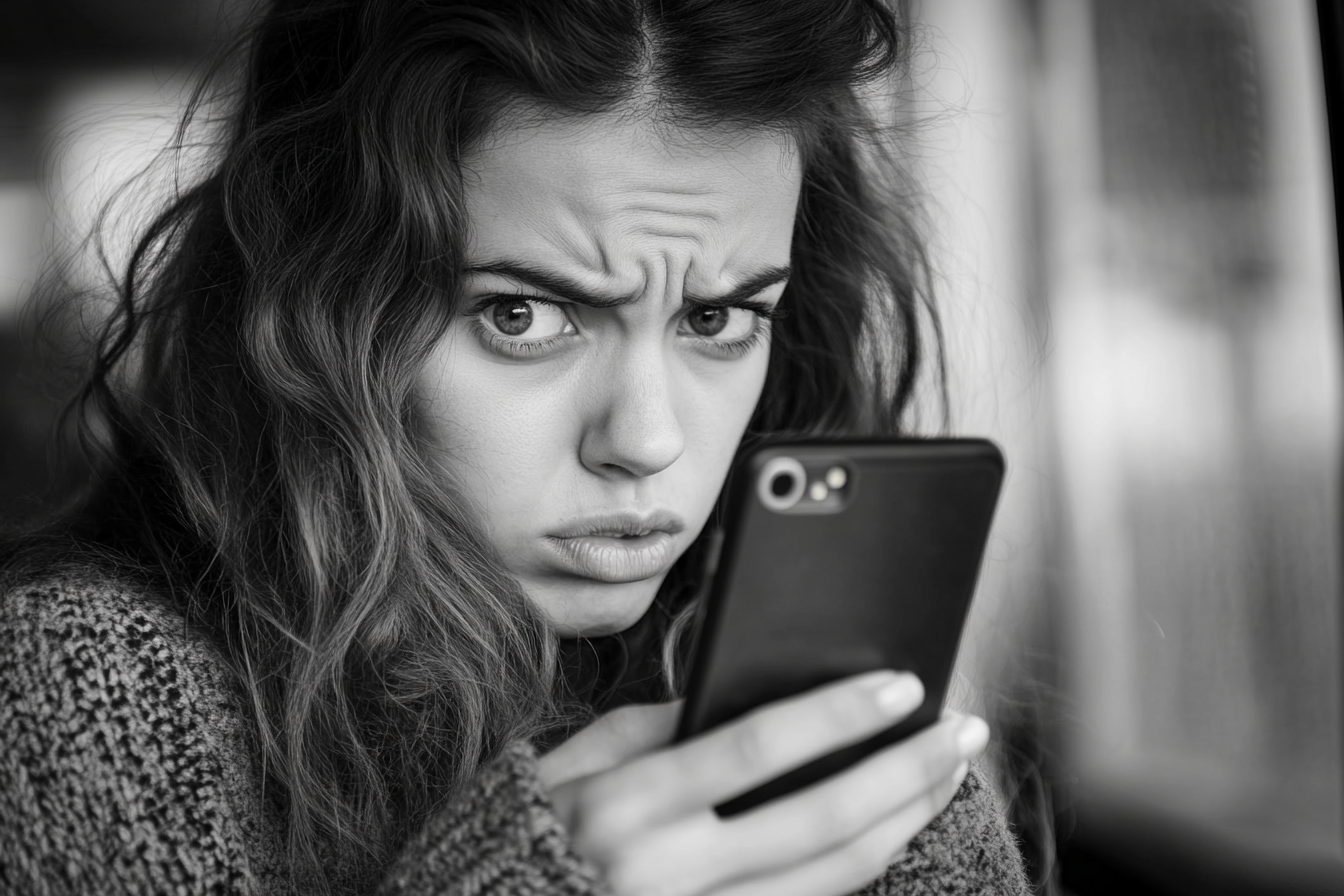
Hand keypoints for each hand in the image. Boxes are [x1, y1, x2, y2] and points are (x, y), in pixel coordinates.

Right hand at [537, 672, 988, 895]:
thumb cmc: (527, 835)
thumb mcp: (569, 764)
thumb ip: (648, 727)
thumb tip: (730, 693)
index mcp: (629, 807)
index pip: (755, 749)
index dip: (837, 715)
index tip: (902, 686)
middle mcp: (668, 873)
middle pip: (816, 819)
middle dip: (904, 771)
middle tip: (962, 731)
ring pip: (830, 879)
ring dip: (902, 824)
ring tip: (947, 778)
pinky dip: (858, 875)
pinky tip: (892, 835)